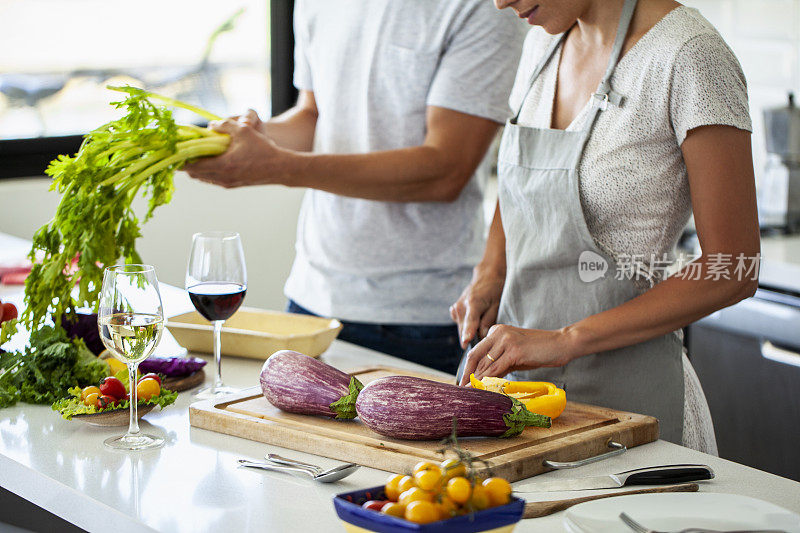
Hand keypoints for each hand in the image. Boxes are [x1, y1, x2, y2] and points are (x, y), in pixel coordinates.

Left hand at [183, 111, 289, 187]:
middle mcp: (222, 178)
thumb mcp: (244, 131)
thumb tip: (210, 125)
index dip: (179, 159)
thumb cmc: (263, 149)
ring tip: (198, 153)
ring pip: (203, 178)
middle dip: (187, 163)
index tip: (174, 150)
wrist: (280, 168)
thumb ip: (224, 126)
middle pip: (194, 174)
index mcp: (222, 165)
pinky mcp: (233, 185)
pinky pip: (213, 179)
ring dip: (198, 167)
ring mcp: (227, 183)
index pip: (191, 166)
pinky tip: (213, 160)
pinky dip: (208, 170)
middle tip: (185, 149)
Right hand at [450, 267, 504, 348]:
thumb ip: (489, 320)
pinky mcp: (454, 310)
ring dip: (469, 332)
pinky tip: (475, 320)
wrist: (486, 277)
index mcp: (473, 303)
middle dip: (472, 338)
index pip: (470, 322)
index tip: (465, 341)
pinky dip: (467, 325)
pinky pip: (460, 323)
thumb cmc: (494, 290)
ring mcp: (456, 308)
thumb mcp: (497, 305)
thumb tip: (483, 336)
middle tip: (484, 343)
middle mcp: (461, 306)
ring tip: (481, 326)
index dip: (468, 333)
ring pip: (461, 328)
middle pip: (464, 329)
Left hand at [457, 324, 574, 385]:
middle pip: (475, 356)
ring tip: (470, 393)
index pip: (477, 351)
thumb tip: (483, 379)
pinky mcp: (514, 351)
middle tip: (461, 389)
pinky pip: (496, 369)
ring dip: (476, 380)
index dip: (468, 368)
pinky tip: (483, 389)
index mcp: (496, 331)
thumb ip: (499, 363)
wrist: (561, 343)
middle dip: (466, 374)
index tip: (463, 382)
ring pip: (485, 364)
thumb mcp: (514, 356)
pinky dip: (488, 380)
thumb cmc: (539, 351)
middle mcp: (498, 333)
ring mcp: (506, 340)